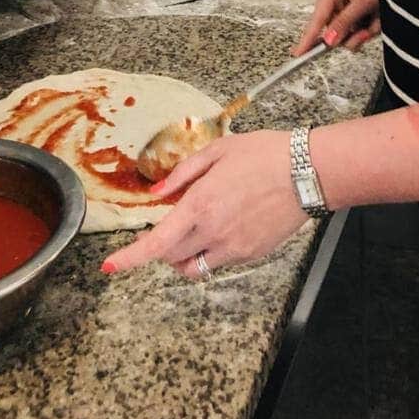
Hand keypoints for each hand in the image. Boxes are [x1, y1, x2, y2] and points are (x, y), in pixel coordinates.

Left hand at [100, 130, 307, 278]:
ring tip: (193, 230)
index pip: (157, 242)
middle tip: (170, 222)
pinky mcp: (251, 254)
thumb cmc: (264, 155)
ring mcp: (234, 247)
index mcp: (201, 204)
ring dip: (183, 255)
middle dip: (161, 245)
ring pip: (193, 268)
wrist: (307, 172)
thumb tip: (159, 192)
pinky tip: (223, 225)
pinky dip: (210, 252)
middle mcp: (214, 231)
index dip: (131, 258)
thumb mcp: (218, 151)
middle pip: (171, 258)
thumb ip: (183, 173)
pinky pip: (219, 263)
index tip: (111, 266)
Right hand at [294, 0, 380, 54]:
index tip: (300, 53)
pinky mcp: (359, 17)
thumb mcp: (364, 0)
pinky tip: (378, 19)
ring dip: (365, 31)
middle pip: (334, 30)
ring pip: (348, 35)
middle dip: (352, 33)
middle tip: (366, 31)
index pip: (317, 18)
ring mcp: (348, 9)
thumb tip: (329, 39)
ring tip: (377, 19)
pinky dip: (371, 30)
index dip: (308, 37)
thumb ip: (346, 21)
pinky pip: (359, 34)